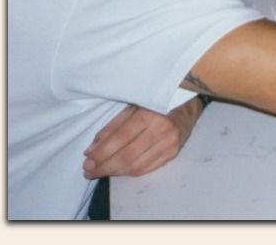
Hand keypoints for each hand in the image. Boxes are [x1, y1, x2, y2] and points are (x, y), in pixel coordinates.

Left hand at [82, 99, 201, 179]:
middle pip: (127, 156)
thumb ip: (112, 127)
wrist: (189, 105)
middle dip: (104, 166)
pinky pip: (147, 169)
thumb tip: (92, 149)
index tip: (87, 161)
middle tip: (89, 171)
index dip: (102, 153)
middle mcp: (162, 131)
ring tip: (99, 173)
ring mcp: (170, 145)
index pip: (120, 139)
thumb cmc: (156, 103)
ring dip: (115, 172)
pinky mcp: (173, 154)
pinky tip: (118, 171)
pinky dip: (129, 172)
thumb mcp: (133, 107)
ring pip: (136, 166)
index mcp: (149, 114)